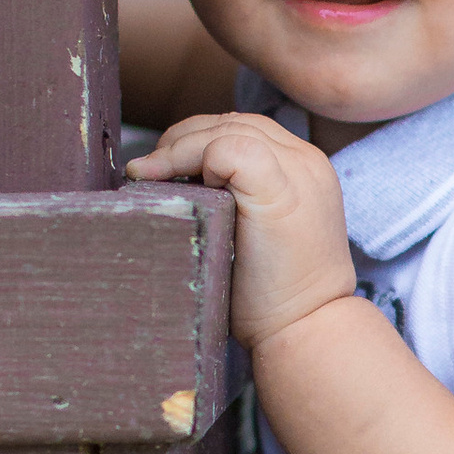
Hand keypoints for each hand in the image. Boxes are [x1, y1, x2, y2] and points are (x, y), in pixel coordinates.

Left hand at [127, 111, 353, 348]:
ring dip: (178, 148)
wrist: (307, 332)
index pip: (245, 129)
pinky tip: (165, 183)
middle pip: (233, 121)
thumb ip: (233, 202)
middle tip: (146, 172)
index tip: (167, 174)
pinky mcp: (280, 187)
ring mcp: (298, 171)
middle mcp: (306, 161)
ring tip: (146, 176)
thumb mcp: (255, 236)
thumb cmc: (274, 300)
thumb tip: (171, 184)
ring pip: (226, 128)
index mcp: (304, 170)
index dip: (199, 141)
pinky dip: (187, 158)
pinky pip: (225, 146)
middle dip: (182, 139)